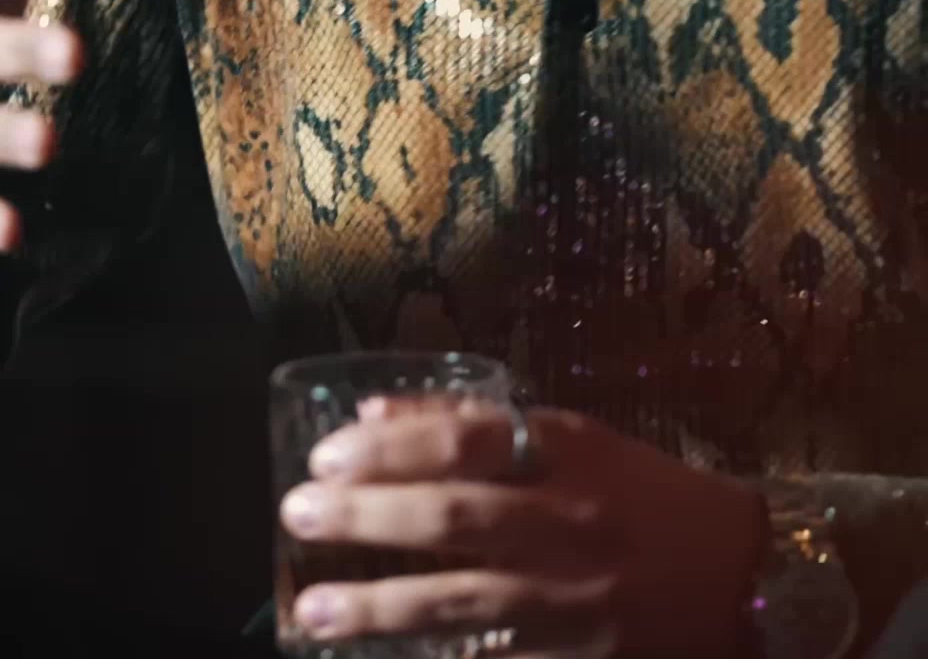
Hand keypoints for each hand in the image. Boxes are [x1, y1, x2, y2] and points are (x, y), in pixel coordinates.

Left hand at [279, 398, 765, 657]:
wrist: (750, 576)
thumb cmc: (645, 495)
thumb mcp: (574, 439)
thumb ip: (473, 419)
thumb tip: (371, 411)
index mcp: (569, 453)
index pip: (465, 440)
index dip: (389, 447)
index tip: (324, 455)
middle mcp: (571, 522)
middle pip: (452, 519)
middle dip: (365, 518)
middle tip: (297, 513)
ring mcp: (576, 599)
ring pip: (463, 603)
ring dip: (378, 607)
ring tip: (312, 607)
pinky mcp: (578, 658)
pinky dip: (437, 657)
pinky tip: (381, 658)